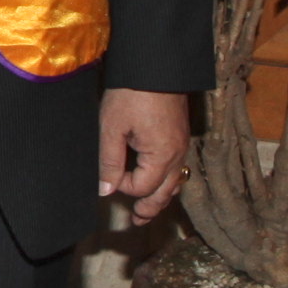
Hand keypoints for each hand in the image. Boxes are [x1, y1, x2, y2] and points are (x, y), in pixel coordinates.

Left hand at [100, 88, 192, 222]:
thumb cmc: (131, 95)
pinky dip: (167, 180)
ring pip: (174, 181)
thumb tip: (106, 191)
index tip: (108, 179)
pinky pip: (177, 167)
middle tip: (137, 222)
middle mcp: (177, 154)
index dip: (124, 187)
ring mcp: (181, 145)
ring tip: (147, 210)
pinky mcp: (180, 135)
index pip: (143, 187)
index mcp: (161, 156)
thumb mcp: (112, 128)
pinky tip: (158, 181)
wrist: (155, 65)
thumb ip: (109, 162)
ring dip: (160, 196)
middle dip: (150, 207)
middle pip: (165, 192)